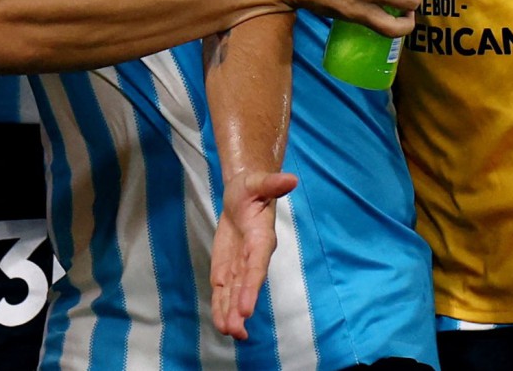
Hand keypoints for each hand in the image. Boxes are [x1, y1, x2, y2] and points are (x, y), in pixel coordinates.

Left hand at [211, 170, 297, 337]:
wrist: (243, 195)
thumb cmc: (251, 188)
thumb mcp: (257, 181)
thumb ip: (272, 183)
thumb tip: (291, 179)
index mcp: (261, 240)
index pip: (256, 266)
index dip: (251, 287)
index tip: (246, 307)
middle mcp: (252, 258)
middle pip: (246, 287)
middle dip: (240, 308)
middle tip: (235, 329)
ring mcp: (239, 266)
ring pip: (235, 294)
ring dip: (231, 313)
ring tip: (230, 333)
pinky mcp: (227, 269)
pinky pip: (224, 291)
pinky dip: (222, 306)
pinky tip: (221, 324)